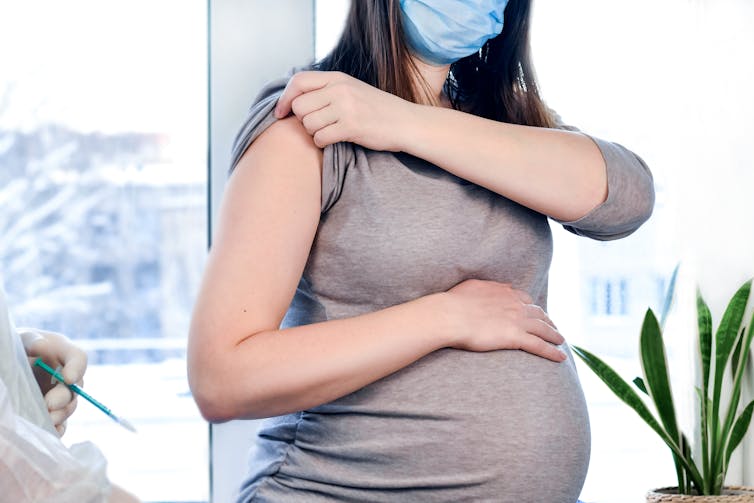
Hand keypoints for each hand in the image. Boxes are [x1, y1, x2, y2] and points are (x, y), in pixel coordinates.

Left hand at [18, 328, 87, 434]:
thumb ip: (31, 339)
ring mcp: (60, 395)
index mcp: (63, 352)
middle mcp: (65, 376)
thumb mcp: (22, 339)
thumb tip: (40, 346)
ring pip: (69, 408)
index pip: (79, 358)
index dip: (77, 368)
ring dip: (60, 415)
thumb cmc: (18, 348)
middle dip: (63, 398)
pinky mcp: (52, 412)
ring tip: (46, 420)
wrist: (9, 366)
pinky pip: (61, 424)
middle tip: (49, 404)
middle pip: (75, 388)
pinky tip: (48, 431)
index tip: (68, 378)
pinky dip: (57, 429)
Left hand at [273, 70, 413, 150]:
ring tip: (329, 132)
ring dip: (314, 133)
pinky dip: (323, 143)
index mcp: (338, 77)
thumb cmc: (378, 110)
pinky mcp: (351, 126)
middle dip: (303, 120)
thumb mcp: (352, 89)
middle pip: (300, 106)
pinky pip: (320, 138)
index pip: (298, 82)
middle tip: (316, 126)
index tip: (281, 113)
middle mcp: (340, 89)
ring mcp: (346, 107)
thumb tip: (296, 99)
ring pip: (308, 123)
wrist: (406, 122)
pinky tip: (335, 141)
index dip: (285, 98)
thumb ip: (327, 90)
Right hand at [442, 279, 566, 361]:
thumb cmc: (455, 302)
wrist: (450, 315)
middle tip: (553, 327)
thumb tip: (504, 286)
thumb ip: (491, 286)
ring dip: (554, 335)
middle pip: (538, 313)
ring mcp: (517, 321)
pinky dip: (552, 352)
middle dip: (548, 320)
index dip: (533, 307)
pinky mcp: (515, 337)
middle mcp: (515, 305)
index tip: (537, 312)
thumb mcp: (474, 285)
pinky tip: (561, 358)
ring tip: (561, 341)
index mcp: (504, 293)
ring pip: (543, 329)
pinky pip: (540, 346)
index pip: (526, 299)